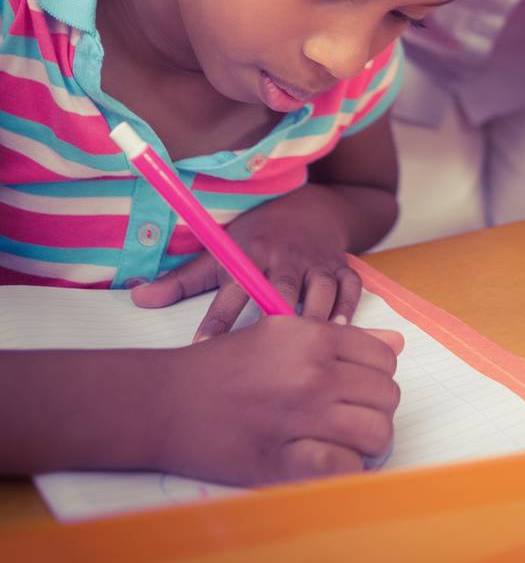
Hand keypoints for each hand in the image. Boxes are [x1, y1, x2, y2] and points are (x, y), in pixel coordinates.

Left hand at [132, 184, 361, 336]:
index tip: (203, 347)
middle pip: (282, 290)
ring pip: (320, 290)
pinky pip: (350, 287)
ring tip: (311, 350)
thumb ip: (182, 281)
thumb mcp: (220, 250)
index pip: (231, 289)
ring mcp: (316, 262)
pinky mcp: (342, 266)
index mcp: (251, 254)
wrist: (309, 207)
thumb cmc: (258, 236)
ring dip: (317, 318)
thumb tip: (137, 299)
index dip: (217, 320)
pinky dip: (349, 309)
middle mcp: (285, 258)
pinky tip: (343, 333)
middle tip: (269, 355)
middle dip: (276, 318)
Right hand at [155, 314, 402, 485]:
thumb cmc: (222, 366)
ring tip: (346, 444)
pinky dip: (348, 471)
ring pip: (377, 431)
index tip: (357, 391)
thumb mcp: (281, 333)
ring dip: (368, 442)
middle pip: (386, 395)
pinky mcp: (282, 460)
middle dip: (377, 410)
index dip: (376, 377)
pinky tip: (329, 464)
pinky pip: (345, 468)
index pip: (383, 357)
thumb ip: (340, 340)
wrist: (166, 401)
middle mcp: (312, 372)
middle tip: (351, 420)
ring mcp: (299, 416)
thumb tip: (397, 343)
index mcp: (312, 337)